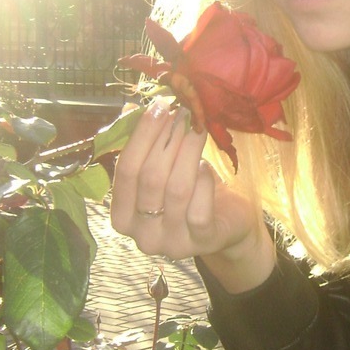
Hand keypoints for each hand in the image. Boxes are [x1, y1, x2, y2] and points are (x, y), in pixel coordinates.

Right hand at [110, 102, 274, 291]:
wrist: (227, 222)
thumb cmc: (190, 191)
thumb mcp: (164, 167)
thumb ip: (144, 143)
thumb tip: (131, 107)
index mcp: (123, 217)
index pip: (125, 172)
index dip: (141, 136)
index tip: (159, 106)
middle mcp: (143, 236)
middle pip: (150, 178)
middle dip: (168, 139)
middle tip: (184, 112)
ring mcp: (172, 243)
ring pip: (177, 189)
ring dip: (189, 151)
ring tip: (198, 128)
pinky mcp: (202, 242)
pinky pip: (200, 208)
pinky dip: (204, 181)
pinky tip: (206, 167)